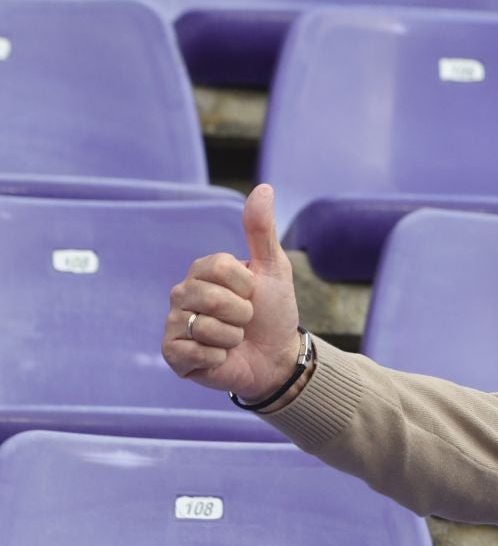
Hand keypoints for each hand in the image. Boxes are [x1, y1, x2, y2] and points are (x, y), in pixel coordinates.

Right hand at [162, 184, 302, 400]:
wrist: (276, 358)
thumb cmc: (273, 313)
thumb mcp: (273, 270)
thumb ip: (261, 231)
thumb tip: (263, 188)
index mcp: (202, 272)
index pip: (219, 266)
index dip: (246, 285)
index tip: (253, 294)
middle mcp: (182, 294)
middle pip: (210, 297)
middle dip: (241, 313)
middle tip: (245, 321)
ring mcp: (174, 324)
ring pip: (203, 326)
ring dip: (231, 336)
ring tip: (233, 339)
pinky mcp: (173, 354)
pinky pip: (193, 351)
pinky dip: (217, 357)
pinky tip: (220, 357)